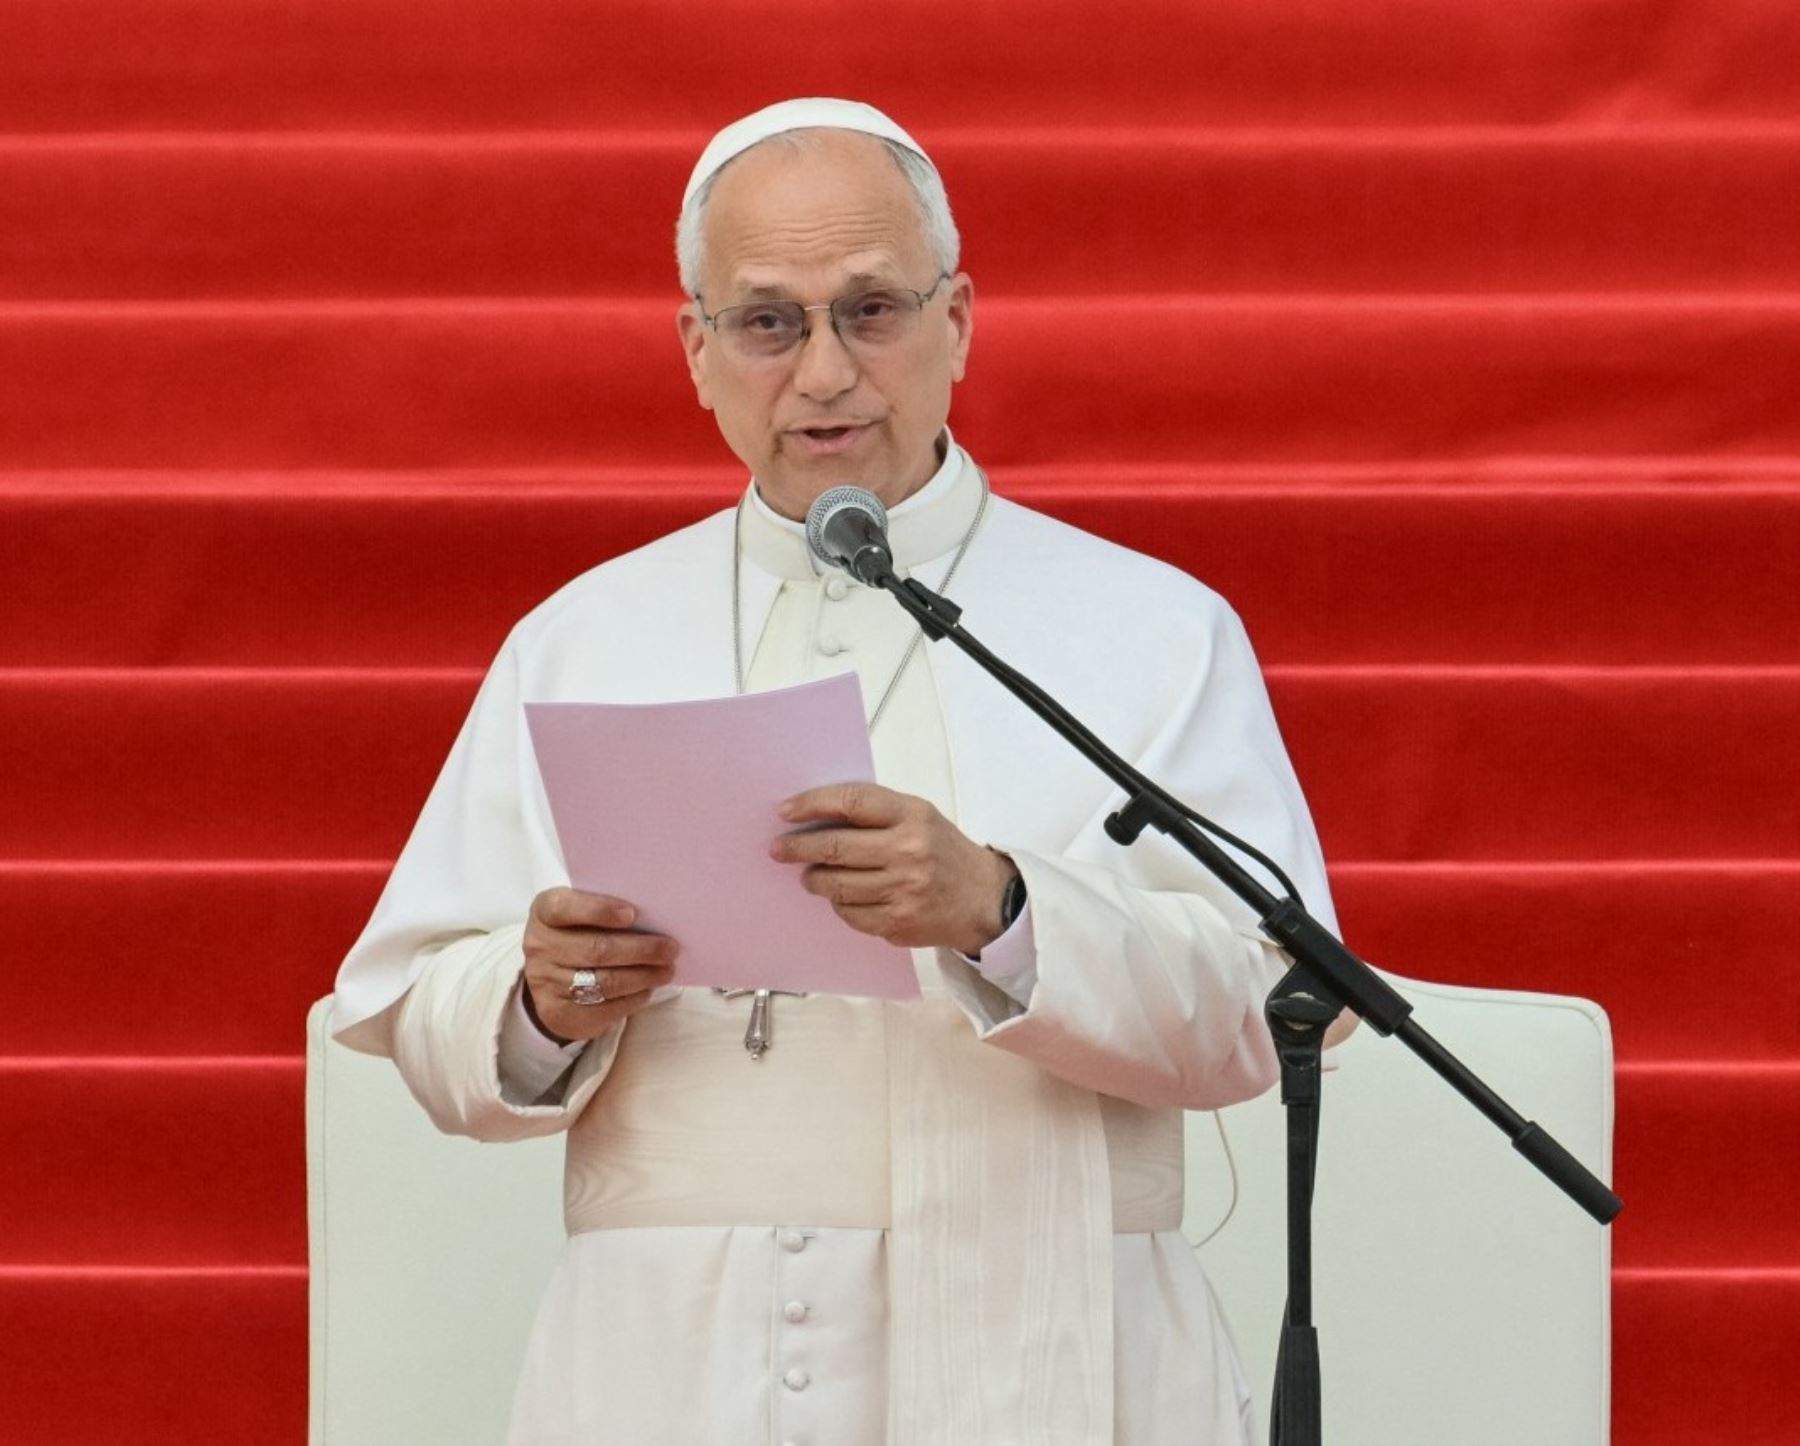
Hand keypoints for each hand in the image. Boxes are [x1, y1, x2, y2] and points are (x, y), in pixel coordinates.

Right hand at [522, 888, 678, 1041]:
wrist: (550, 976)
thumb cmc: (579, 933)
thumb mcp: (581, 913)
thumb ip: (608, 909)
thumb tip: (656, 919)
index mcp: (545, 912)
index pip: (565, 907)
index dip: (598, 910)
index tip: (632, 913)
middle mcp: (540, 947)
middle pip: (596, 949)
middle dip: (640, 950)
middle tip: (671, 948)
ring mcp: (546, 983)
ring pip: (604, 982)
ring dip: (643, 977)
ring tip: (667, 970)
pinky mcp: (559, 1013)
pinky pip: (604, 1008)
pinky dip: (633, 998)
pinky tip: (648, 989)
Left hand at [770, 782, 1017, 955]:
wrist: (984, 899)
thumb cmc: (943, 851)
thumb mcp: (919, 817)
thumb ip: (876, 813)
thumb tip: (815, 815)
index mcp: (911, 815)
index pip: (851, 802)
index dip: (812, 804)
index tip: (785, 810)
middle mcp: (908, 851)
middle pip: (835, 848)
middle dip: (798, 848)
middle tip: (779, 849)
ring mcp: (903, 890)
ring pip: (837, 886)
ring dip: (814, 880)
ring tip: (810, 876)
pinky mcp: (898, 922)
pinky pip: (850, 914)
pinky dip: (839, 905)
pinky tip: (842, 897)